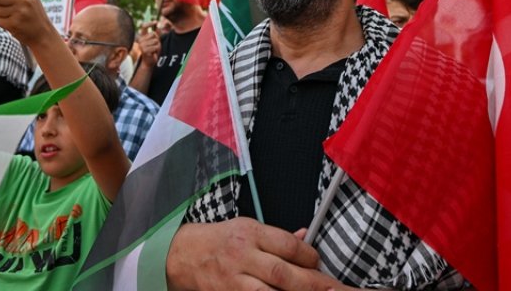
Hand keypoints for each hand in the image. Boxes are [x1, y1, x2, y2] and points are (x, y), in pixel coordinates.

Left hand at [0, 0, 60, 45]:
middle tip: (4, 5)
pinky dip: (2, 23)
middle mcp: (25, 0)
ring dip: (0, 13)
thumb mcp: (29, 0)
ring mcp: (19, 12)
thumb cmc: (34, 15)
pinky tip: (13, 24)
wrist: (43, 35)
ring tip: (13, 16)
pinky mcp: (14, 24)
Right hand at [137, 22, 160, 66]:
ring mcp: (141, 45)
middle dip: (157, 40)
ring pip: (155, 40)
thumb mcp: (155, 40)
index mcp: (142, 36)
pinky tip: (153, 52)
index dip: (150, 23)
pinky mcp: (144, 50)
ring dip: (157, 45)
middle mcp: (140, 39)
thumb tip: (159, 24)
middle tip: (154, 46)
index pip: (144, 26)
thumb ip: (157, 33)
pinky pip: (155, 46)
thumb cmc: (152, 50)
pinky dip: (156, 49)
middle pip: (153, 34)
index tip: (156, 22)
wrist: (149, 60)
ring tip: (153, 49)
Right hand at [165, 218, 349, 289]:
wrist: (179, 255)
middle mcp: (241, 256)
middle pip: (283, 273)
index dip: (309, 256)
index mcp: (249, 233)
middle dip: (311, 283)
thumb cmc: (216, 240)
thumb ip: (276, 237)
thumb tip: (304, 237)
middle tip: (331, 288)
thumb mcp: (246, 227)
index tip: (318, 263)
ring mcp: (232, 280)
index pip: (288, 244)